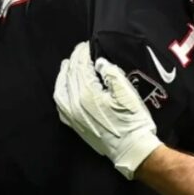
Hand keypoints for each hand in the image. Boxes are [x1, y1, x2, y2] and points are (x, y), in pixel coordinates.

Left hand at [53, 41, 161, 178]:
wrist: (132, 149)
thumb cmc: (133, 121)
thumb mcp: (127, 93)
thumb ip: (111, 74)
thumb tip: (99, 62)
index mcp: (87, 93)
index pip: (80, 66)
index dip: (83, 53)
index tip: (87, 45)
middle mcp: (75, 104)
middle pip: (70, 75)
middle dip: (74, 60)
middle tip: (80, 51)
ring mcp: (72, 116)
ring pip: (61, 89)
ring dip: (64, 75)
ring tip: (68, 65)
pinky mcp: (74, 125)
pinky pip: (60, 105)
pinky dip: (61, 92)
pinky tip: (65, 88)